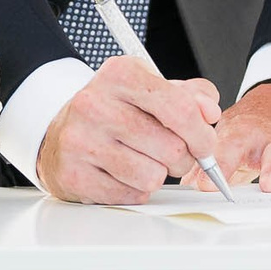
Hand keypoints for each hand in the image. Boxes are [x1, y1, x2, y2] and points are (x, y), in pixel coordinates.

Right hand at [34, 57, 220, 204]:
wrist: (61, 132)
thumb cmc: (113, 109)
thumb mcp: (151, 87)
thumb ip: (190, 95)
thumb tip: (210, 112)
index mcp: (119, 74)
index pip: (179, 109)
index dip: (203, 134)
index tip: (206, 144)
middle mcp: (95, 104)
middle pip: (171, 148)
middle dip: (183, 158)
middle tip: (172, 153)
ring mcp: (80, 141)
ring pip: (153, 177)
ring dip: (158, 175)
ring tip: (144, 160)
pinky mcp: (73, 175)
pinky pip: (131, 195)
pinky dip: (137, 189)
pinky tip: (124, 173)